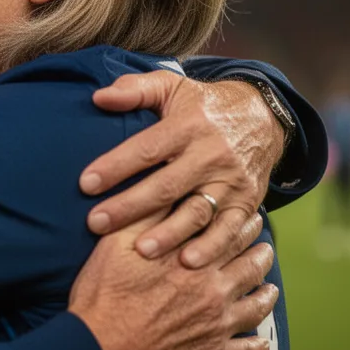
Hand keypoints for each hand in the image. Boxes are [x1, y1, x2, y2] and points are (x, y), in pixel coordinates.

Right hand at [69, 212, 276, 349]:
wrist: (101, 349)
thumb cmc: (104, 293)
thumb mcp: (116, 242)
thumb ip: (147, 216)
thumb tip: (168, 191)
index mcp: (192, 259)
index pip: (228, 234)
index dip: (242, 223)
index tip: (251, 214)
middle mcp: (212, 290)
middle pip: (249, 266)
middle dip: (260, 253)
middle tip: (266, 246)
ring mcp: (216, 326)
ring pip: (255, 306)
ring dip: (266, 294)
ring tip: (270, 287)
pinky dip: (256, 346)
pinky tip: (260, 342)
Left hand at [79, 71, 283, 266]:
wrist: (263, 117)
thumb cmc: (202, 105)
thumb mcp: (171, 86)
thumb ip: (134, 89)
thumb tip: (98, 97)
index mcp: (187, 126)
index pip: (146, 148)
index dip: (115, 166)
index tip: (85, 184)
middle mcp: (210, 155)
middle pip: (166, 186)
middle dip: (130, 207)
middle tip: (96, 223)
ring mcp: (230, 181)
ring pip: (197, 212)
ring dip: (169, 234)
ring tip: (141, 250)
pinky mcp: (247, 201)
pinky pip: (230, 229)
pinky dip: (212, 247)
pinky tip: (189, 262)